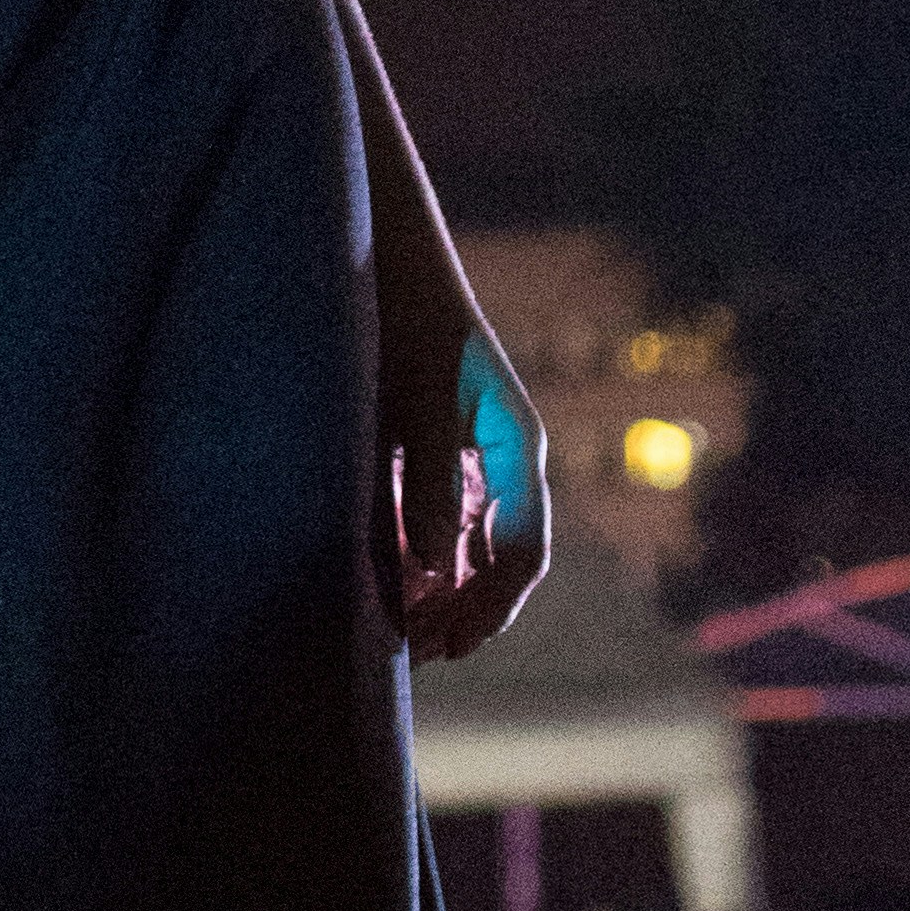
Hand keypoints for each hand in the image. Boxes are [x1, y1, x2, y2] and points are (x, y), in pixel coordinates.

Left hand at [385, 316, 548, 661]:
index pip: (524, 551)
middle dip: (463, 611)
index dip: (493, 606)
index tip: (455, 646)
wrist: (386, 256)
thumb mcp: (421, 397)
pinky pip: (437, 522)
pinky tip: (389, 584)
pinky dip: (417, 559)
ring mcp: (471, 456)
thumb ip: (433, 479)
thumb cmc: (408, 315)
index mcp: (519, 446)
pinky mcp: (433, 449)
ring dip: (439, 593)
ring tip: (402, 634)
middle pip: (497, 560)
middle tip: (418, 654)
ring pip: (466, 547)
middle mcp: (503, 459)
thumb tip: (439, 569)